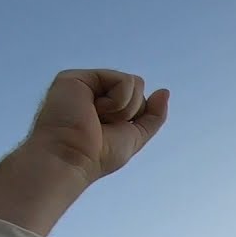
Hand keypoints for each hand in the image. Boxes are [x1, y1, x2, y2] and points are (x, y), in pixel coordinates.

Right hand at [28, 70, 168, 183]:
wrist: (70, 159)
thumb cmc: (97, 156)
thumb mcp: (134, 136)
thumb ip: (152, 116)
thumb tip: (165, 91)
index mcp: (104, 107)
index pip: (138, 101)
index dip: (134, 119)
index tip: (110, 135)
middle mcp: (94, 93)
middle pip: (138, 89)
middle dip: (130, 112)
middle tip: (102, 126)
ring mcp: (86, 84)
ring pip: (134, 82)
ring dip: (124, 108)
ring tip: (96, 119)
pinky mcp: (77, 77)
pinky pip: (124, 80)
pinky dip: (118, 101)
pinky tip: (93, 110)